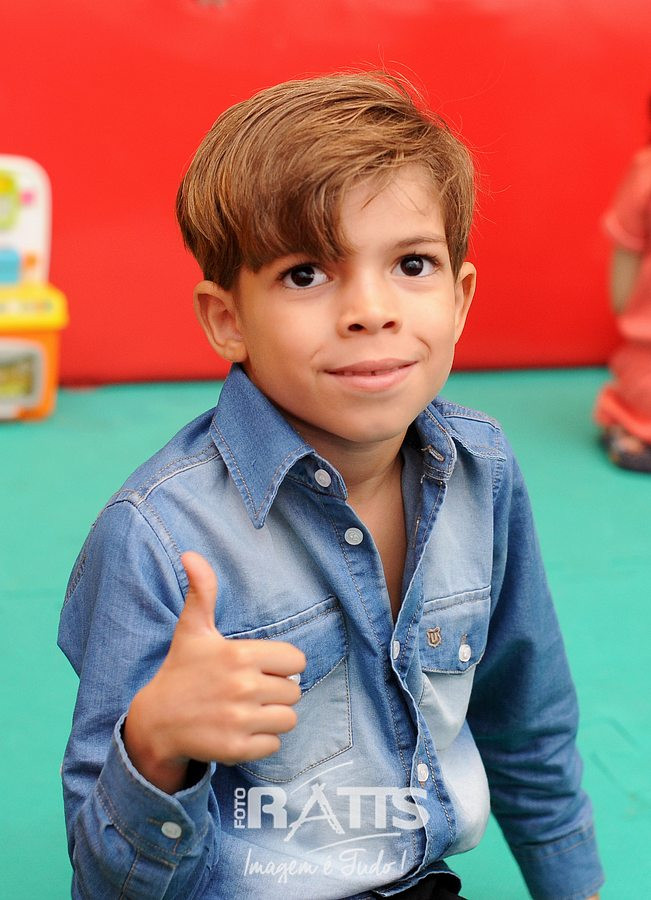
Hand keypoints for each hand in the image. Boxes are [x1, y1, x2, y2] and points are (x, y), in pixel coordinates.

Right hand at [124, 551, 305, 792]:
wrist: (155, 722)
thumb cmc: (181, 671)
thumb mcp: (192, 629)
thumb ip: (202, 591)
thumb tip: (191, 554)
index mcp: (241, 655)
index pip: (296, 661)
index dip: (281, 665)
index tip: (259, 668)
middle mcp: (243, 687)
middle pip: (294, 692)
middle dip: (276, 692)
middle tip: (249, 691)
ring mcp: (240, 720)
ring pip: (288, 720)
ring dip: (273, 718)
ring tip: (247, 711)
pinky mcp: (236, 748)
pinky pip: (274, 746)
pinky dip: (262, 741)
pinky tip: (240, 731)